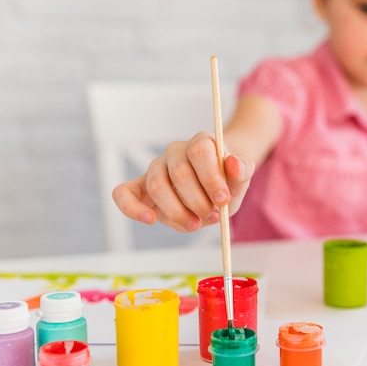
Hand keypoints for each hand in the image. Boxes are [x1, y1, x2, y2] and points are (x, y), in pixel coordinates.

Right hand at [112, 131, 254, 231]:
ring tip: (196, 223)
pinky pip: (123, 192)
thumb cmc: (227, 182)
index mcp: (201, 142)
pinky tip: (151, 219)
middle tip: (213, 215)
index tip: (223, 200)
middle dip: (198, 200)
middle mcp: (175, 151)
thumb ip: (243, 170)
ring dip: (178, 211)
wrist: (218, 189)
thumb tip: (233, 164)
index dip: (211, 178)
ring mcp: (156, 168)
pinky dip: (132, 208)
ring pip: (157, 186)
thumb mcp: (242, 178)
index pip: (200, 150)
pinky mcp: (141, 187)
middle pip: (179, 172)